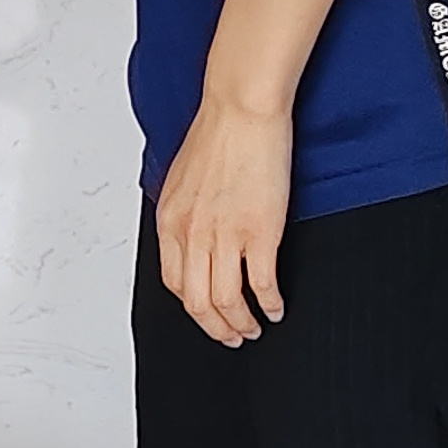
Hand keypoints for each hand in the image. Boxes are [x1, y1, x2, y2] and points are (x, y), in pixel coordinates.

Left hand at [153, 98, 293, 344]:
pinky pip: (261, 285)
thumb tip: (189, 237)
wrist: (240, 110)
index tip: (207, 316)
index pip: (174, 283)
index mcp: (170, 222)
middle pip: (198, 303)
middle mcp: (192, 234)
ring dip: (241, 323)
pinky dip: (269, 304)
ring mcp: (225, 235)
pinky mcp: (260, 232)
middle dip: (216, 328)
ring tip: (254, 328)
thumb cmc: (217, 135)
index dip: (192, 308)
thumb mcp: (180, 180)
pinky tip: (276, 308)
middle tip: (232, 336)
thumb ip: (182, 214)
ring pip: (227, 301)